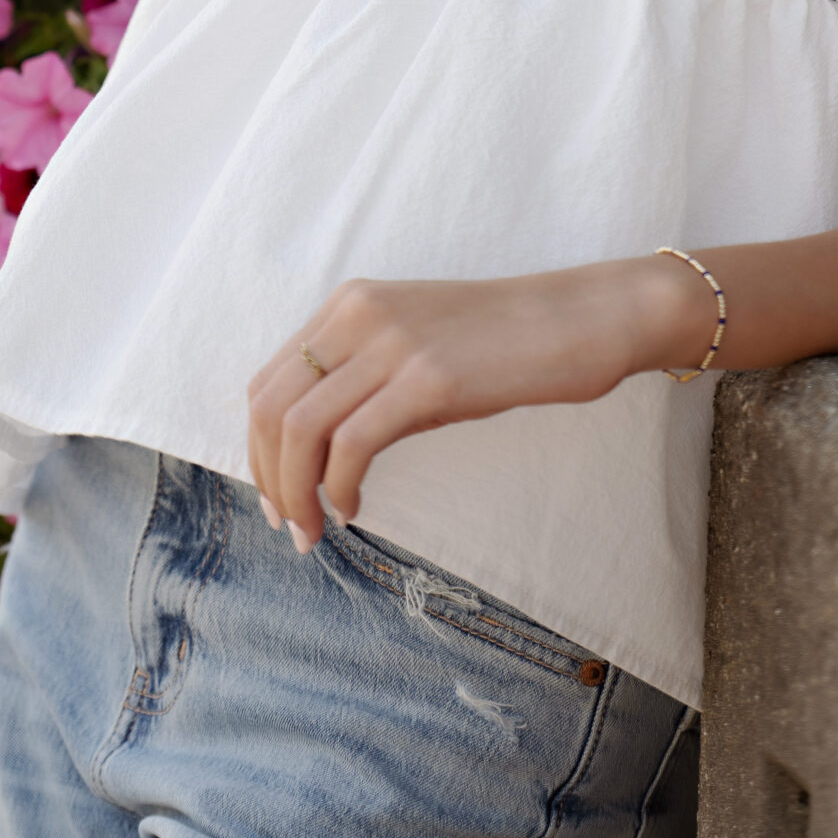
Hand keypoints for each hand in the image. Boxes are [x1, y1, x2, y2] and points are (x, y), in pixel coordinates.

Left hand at [245, 256, 715, 550]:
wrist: (579, 318)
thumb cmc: (503, 342)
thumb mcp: (416, 344)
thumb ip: (364, 378)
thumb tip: (313, 451)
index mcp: (351, 305)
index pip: (270, 381)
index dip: (258, 448)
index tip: (276, 495)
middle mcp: (359, 315)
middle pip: (271, 406)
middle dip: (268, 477)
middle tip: (289, 527)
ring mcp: (393, 343)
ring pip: (300, 428)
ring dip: (296, 493)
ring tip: (314, 532)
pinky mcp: (428, 378)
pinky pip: (350, 444)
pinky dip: (338, 488)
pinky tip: (354, 509)